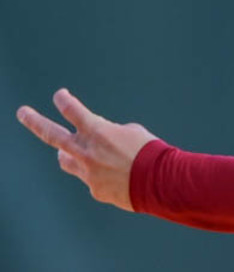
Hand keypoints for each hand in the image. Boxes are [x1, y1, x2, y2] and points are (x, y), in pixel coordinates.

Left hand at [16, 88, 157, 211]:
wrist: (160, 181)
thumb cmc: (150, 151)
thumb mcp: (132, 132)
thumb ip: (108, 135)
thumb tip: (98, 145)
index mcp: (97, 132)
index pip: (72, 110)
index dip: (63, 100)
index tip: (60, 95)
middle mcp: (86, 151)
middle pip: (51, 134)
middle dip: (34, 121)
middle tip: (22, 112)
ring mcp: (87, 172)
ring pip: (65, 161)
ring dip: (68, 154)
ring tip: (76, 152)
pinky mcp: (94, 189)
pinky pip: (91, 178)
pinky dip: (101, 174)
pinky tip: (118, 175)